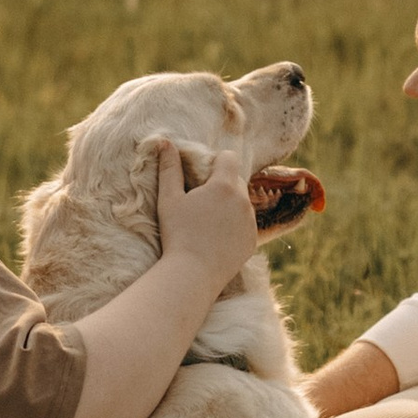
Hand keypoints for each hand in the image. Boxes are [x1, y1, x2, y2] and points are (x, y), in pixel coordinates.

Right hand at [153, 139, 264, 297]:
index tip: (202, 175)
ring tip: (207, 223)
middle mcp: (243, 200)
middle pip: (235, 180)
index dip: (216, 162)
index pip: (229, 158)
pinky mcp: (252, 241)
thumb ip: (169, 168)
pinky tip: (216, 238)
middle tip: (201, 201)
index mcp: (224, 185)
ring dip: (229, 206)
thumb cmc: (177, 234)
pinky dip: (234, 226)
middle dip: (221, 185)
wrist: (192, 275)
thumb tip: (164, 142)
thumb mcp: (169, 199)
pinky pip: (246, 224)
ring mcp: (250, 222)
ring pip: (242, 203)